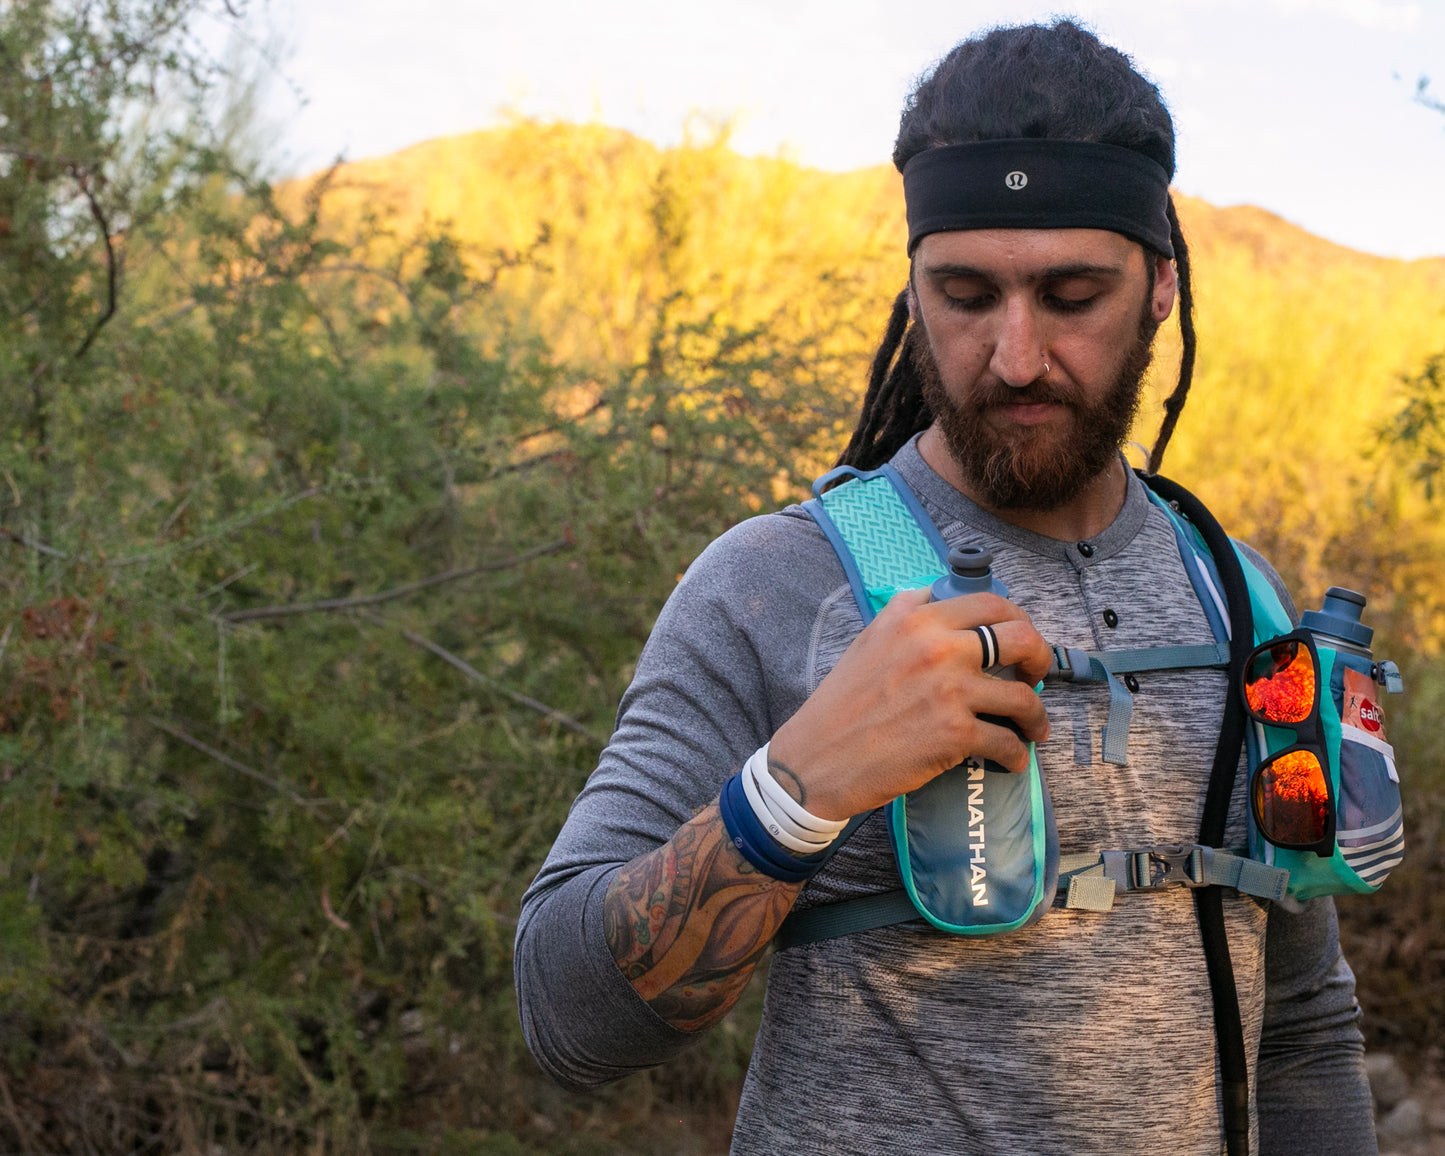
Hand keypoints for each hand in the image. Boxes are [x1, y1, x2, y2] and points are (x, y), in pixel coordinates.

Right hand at [768, 588, 1052, 820]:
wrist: (817, 759)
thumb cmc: (842, 705)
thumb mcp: (871, 641)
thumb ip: (910, 616)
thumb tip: (948, 602)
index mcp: (916, 618)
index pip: (990, 602)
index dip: (1017, 619)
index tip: (1020, 640)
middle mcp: (936, 647)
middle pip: (1021, 637)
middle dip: (1040, 658)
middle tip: (1036, 676)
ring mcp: (949, 691)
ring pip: (1023, 697)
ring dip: (1037, 716)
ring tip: (1033, 728)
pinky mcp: (954, 735)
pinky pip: (1008, 742)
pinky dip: (1017, 755)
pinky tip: (1012, 759)